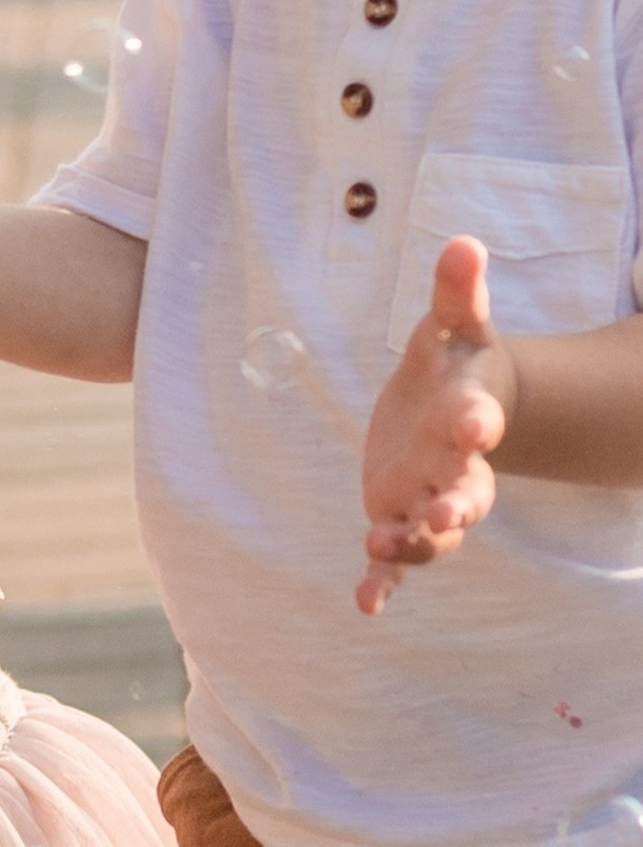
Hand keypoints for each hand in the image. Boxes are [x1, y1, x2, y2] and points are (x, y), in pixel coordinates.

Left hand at [357, 236, 511, 616]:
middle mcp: (456, 466)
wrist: (457, 409)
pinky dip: (383, 581)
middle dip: (458, 503)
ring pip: (431, 533)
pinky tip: (366, 604)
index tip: (479, 423)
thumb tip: (464, 241)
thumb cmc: (454, 362)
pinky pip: (396, 560)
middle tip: (448, 512)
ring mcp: (430, 498)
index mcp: (468, 416)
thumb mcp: (453, 325)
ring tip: (381, 545)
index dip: (478, 422)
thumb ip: (458, 291)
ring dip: (413, 543)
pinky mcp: (402, 517)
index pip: (478, 420)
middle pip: (466, 492)